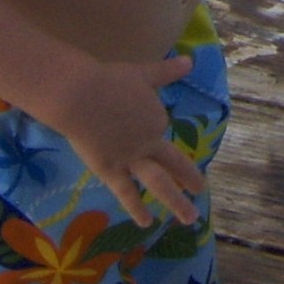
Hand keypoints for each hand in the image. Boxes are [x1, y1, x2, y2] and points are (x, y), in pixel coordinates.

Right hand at [52, 56, 205, 227]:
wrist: (82, 97)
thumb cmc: (110, 81)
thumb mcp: (143, 73)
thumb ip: (167, 71)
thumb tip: (190, 60)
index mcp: (156, 119)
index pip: (157, 129)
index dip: (148, 128)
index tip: (137, 125)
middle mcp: (149, 143)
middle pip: (175, 164)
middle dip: (190, 178)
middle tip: (201, 191)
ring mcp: (131, 159)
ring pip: (159, 184)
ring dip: (176, 202)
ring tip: (190, 218)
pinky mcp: (111, 171)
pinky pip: (127, 193)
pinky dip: (137, 208)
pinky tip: (147, 223)